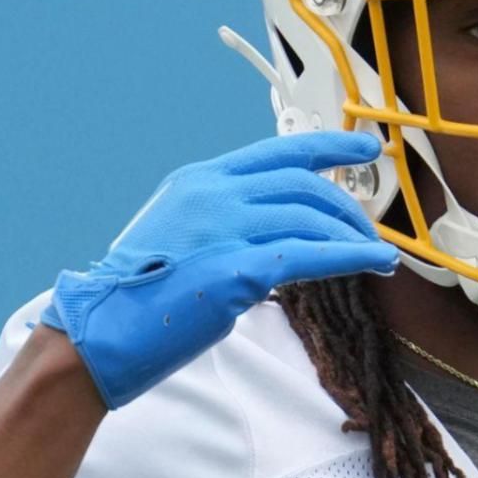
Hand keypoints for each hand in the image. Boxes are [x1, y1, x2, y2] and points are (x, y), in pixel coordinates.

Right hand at [40, 131, 396, 409]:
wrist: (100, 332)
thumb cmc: (140, 293)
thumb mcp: (182, 233)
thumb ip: (227, 220)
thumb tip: (282, 230)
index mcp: (201, 180)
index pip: (280, 150)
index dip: (331, 146)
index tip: (366, 147)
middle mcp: (214, 194)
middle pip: (304, 184)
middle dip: (348, 206)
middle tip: (371, 231)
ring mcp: (223, 229)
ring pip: (311, 218)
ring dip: (353, 237)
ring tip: (377, 256)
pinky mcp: (236, 270)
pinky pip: (309, 255)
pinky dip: (350, 256)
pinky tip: (375, 262)